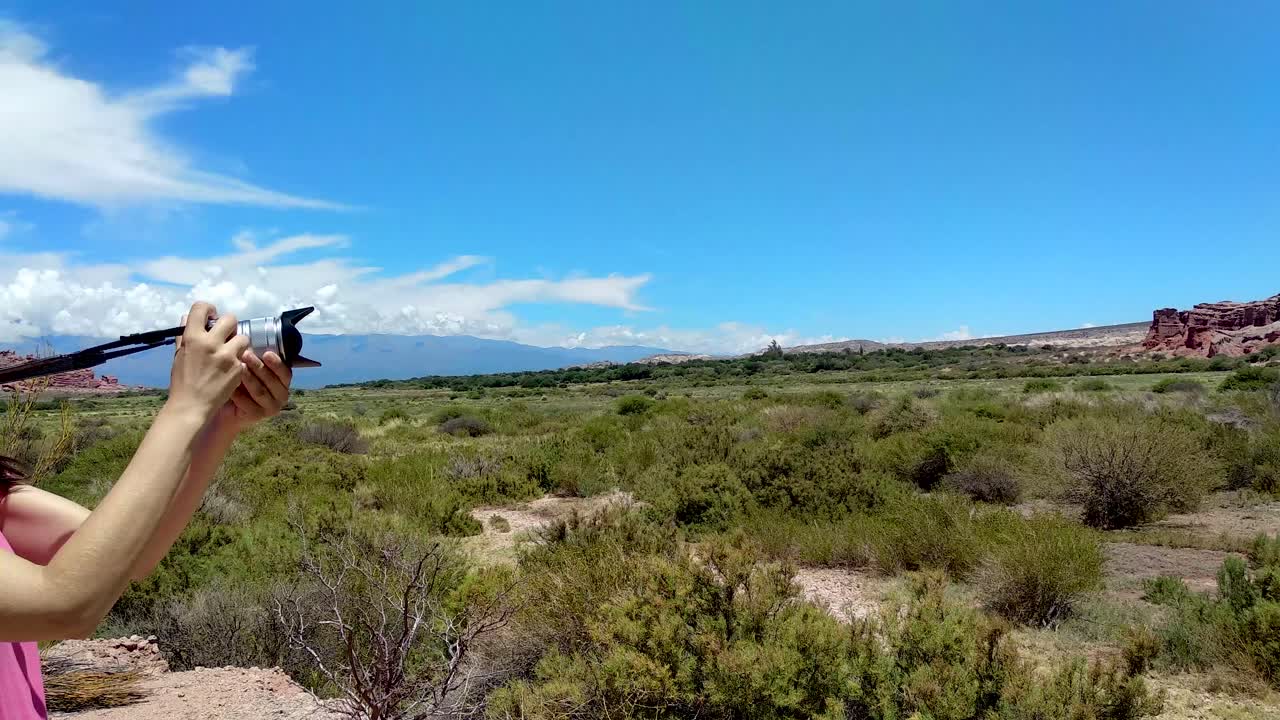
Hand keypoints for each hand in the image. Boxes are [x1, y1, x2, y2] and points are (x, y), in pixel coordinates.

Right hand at [167, 303, 249, 422]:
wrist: (191, 405)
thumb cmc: (182, 381)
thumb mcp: (178, 355)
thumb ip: (184, 335)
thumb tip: (186, 317)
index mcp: (192, 337)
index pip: (201, 308)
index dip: (209, 309)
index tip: (212, 317)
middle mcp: (210, 343)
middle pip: (230, 319)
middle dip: (230, 325)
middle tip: (226, 335)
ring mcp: (226, 355)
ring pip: (243, 337)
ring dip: (238, 343)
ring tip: (231, 353)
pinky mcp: (238, 368)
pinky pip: (244, 357)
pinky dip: (240, 360)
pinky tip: (232, 368)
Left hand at [214, 350, 292, 432]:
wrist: (228, 408)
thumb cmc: (240, 383)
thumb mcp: (250, 368)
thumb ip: (255, 358)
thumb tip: (250, 342)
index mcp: (283, 382)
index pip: (285, 373)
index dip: (277, 364)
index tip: (266, 353)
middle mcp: (281, 396)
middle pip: (272, 382)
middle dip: (259, 367)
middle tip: (246, 354)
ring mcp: (271, 408)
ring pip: (260, 392)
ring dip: (249, 379)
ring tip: (238, 367)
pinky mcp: (258, 416)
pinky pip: (248, 404)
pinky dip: (239, 394)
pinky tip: (230, 386)